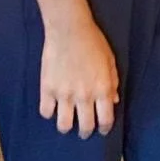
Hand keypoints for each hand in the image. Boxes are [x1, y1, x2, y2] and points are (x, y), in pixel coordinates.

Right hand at [40, 16, 119, 138]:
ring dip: (67, 126)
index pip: (105, 120)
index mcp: (102, 88)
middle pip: (85, 127)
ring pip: (63, 126)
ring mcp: (64, 94)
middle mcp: (84, 95)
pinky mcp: (47, 89)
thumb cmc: (93, 41)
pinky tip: (53, 106)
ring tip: (68, 120)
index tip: (102, 129)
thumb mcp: (109, 60)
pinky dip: (49, 112)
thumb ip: (113, 82)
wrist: (69, 28)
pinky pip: (46, 112)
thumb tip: (113, 101)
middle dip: (86, 132)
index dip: (105, 128)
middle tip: (84, 129)